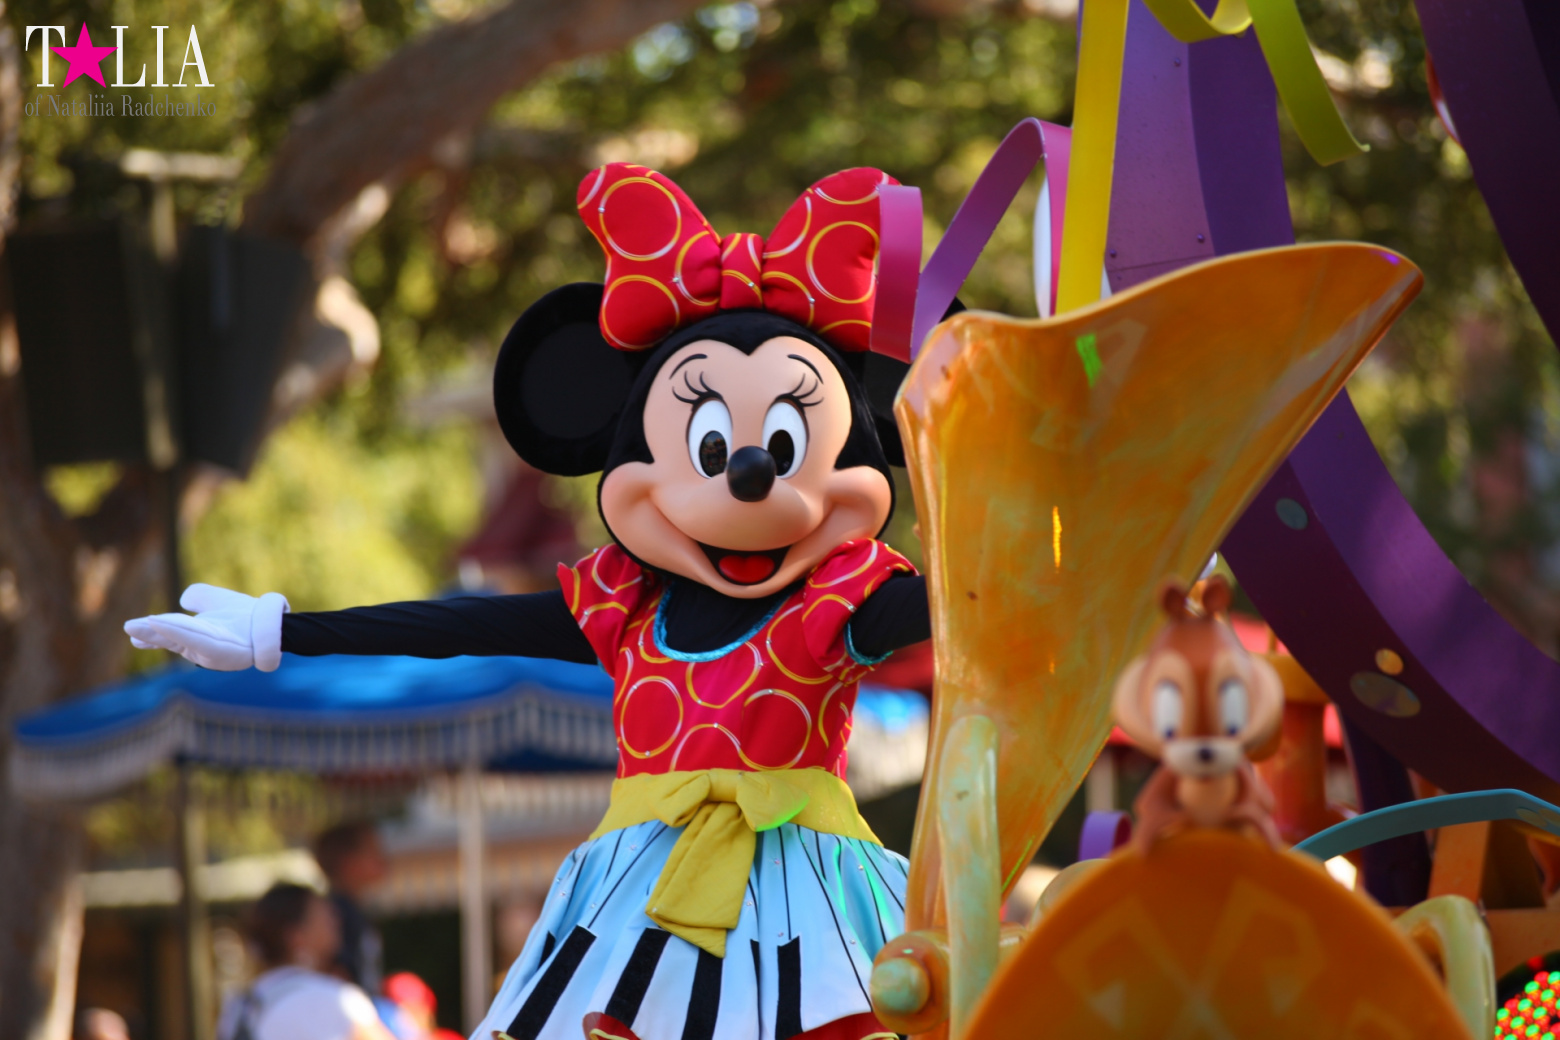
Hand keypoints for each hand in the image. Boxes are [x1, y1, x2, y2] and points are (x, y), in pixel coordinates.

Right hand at [123, 584, 288, 670]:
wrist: (271, 624)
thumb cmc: (245, 615)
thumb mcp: (216, 600)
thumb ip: (199, 596)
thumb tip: (183, 599)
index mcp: (194, 637)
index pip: (168, 633)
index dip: (150, 631)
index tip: (130, 628)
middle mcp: (199, 647)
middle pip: (171, 638)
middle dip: (150, 634)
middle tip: (129, 629)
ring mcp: (211, 651)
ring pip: (182, 639)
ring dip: (161, 633)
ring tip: (138, 627)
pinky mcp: (223, 652)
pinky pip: (198, 641)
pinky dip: (180, 634)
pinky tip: (164, 626)